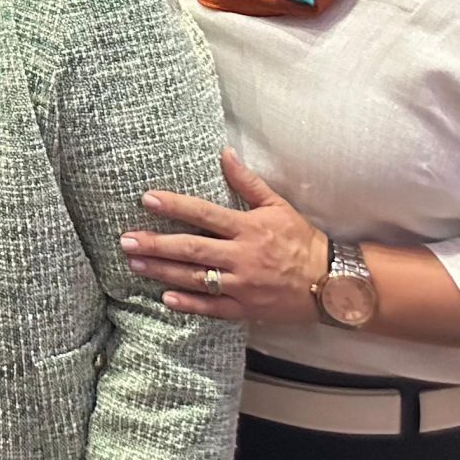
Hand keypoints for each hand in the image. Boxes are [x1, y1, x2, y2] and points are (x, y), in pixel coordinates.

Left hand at [123, 151, 329, 323]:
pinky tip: (165, 299)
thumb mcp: (277, 206)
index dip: (175, 206)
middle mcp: (243, 256)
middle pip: (192, 249)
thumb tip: (224, 152)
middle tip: (126, 241)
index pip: (204, 214)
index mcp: (248, 228)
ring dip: (163, 272)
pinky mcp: (248, 308)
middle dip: (157, 244)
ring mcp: (244, 285)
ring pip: (197, 278)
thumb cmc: (302, 240)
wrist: (333, 283)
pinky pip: (214, 308)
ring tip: (134, 265)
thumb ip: (247, 181)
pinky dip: (190, 305)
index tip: (146, 199)